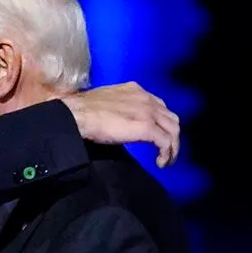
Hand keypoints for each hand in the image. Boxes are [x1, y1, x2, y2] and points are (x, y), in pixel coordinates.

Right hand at [60, 82, 179, 167]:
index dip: (160, 122)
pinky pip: (166, 142)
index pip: (158, 105)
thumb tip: (119, 121)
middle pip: (171, 118)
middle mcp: (146, 98)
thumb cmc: (84, 110)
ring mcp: (148, 112)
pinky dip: (167, 153)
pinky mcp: (147, 127)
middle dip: (171, 135)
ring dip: (173, 147)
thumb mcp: (106, 103)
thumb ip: (120, 108)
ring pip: (173, 130)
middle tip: (165, 150)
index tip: (156, 134)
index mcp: (135, 90)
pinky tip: (160, 162)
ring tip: (166, 159)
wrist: (78, 115)